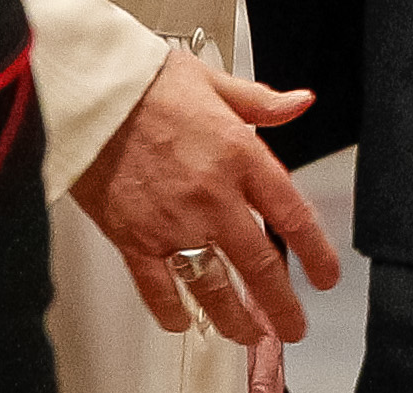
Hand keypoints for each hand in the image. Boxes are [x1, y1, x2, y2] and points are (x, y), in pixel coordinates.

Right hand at [67, 46, 339, 345]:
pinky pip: (157, 287)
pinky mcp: (133, 237)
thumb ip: (261, 102)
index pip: (293, 215)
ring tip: (247, 333)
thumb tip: (299, 103)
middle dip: (282, 306)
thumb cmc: (144, 80)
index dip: (316, 253)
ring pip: (214, 287)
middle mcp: (212, 196)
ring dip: (234, 318)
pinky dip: (171, 310)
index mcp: (238, 155)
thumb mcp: (213, 80)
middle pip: (260, 266)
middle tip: (292, 326)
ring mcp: (173, 222)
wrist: (88, 90)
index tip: (325, 274)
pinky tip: (182, 321)